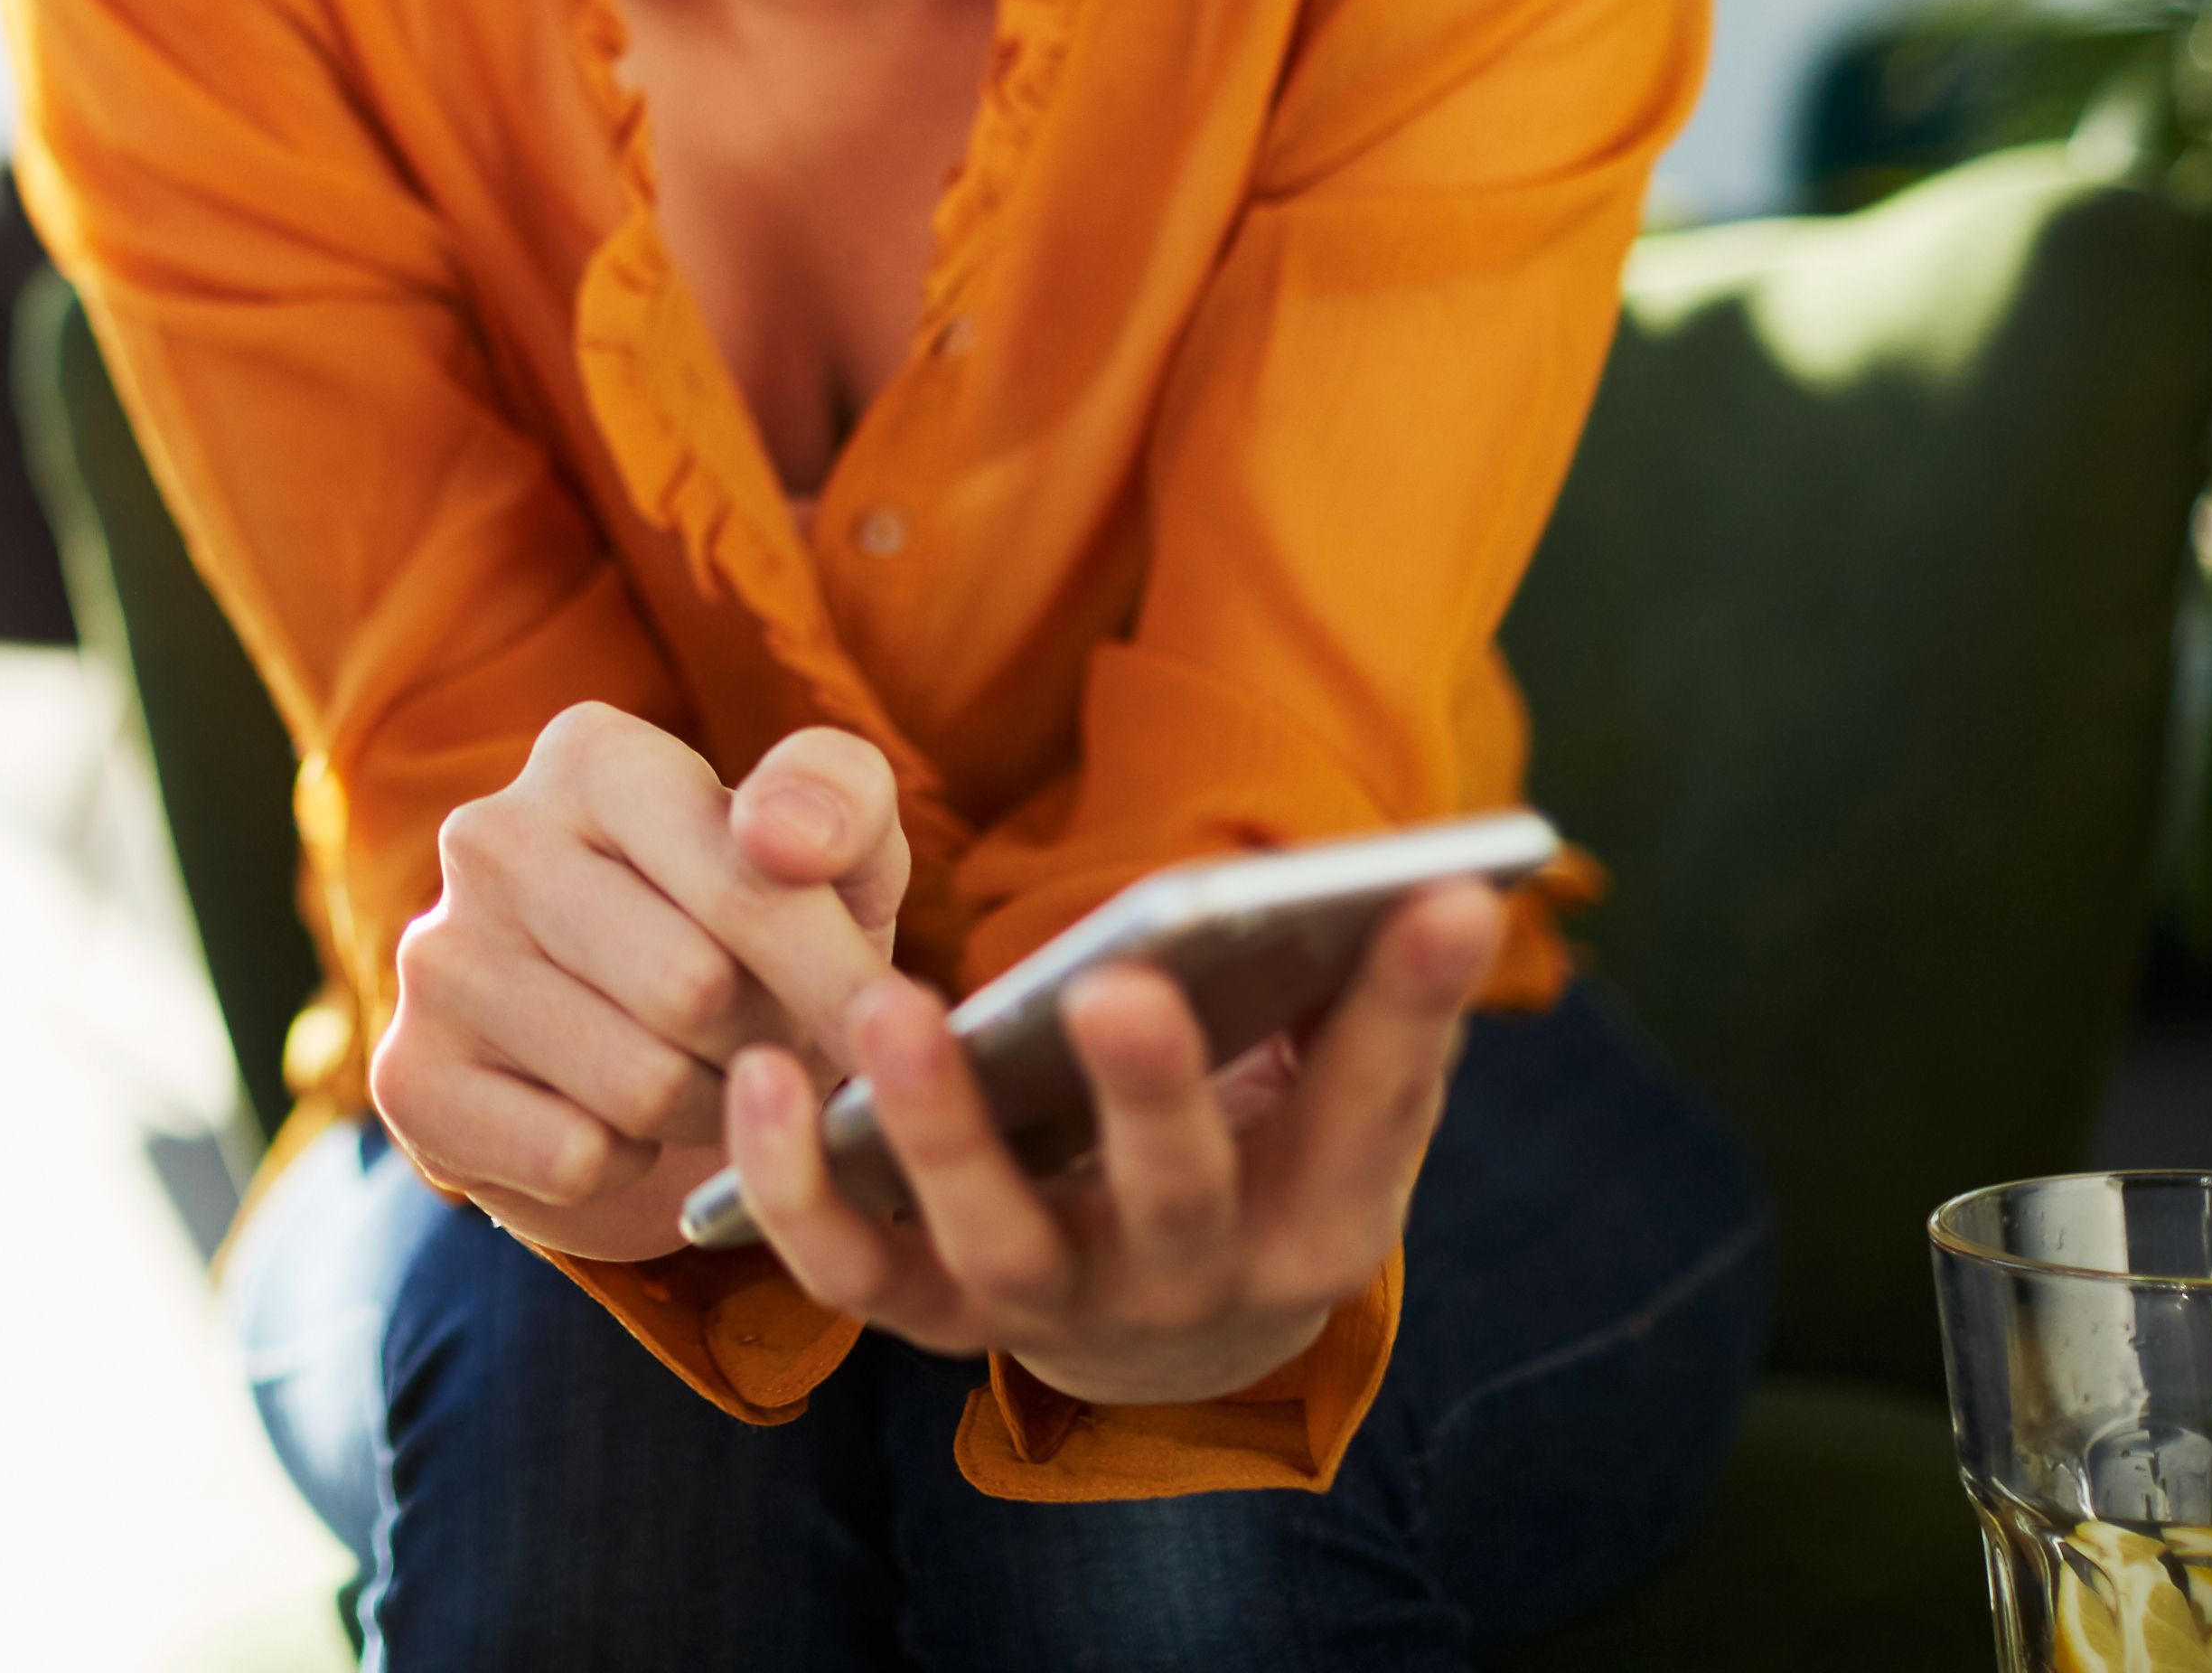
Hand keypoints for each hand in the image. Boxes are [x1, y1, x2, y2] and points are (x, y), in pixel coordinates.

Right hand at [373, 706, 909, 1265]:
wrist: (648, 1067)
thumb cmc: (756, 940)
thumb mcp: (838, 856)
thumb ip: (841, 801)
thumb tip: (781, 837)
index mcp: (591, 754)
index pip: (746, 876)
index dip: (838, 975)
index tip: (890, 1027)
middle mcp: (490, 836)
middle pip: (693, 990)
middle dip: (764, 1044)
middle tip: (766, 1045)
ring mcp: (434, 955)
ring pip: (636, 1084)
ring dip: (702, 1111)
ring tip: (699, 1082)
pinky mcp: (407, 1075)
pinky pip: (570, 1157)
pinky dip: (624, 1166)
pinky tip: (612, 1126)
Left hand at [717, 879, 1497, 1409]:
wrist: (1161, 1326)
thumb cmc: (1257, 1156)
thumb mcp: (1331, 1098)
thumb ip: (1369, 1000)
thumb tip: (1444, 885)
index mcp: (1317, 1223)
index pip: (1373, 1110)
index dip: (1411, 1005)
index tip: (1450, 893)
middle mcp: (1187, 1287)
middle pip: (1175, 1199)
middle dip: (1152, 1096)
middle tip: (1123, 985)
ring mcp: (1048, 1310)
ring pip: (996, 1244)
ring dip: (942, 1129)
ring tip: (898, 1007)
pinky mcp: (926, 1312)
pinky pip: (848, 1269)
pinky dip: (793, 1186)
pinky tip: (761, 1072)